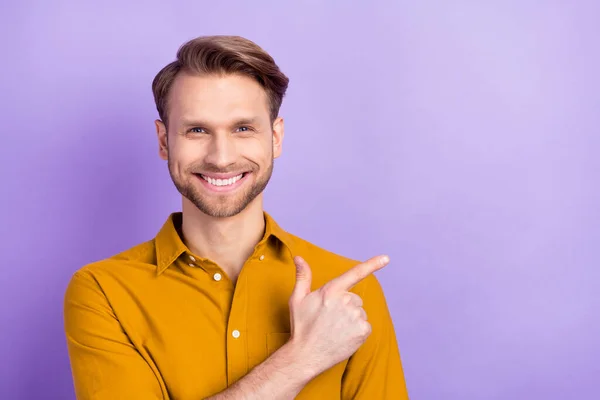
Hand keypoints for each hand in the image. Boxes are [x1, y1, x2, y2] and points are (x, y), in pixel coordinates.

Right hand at [286, 254, 389, 376]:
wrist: (306, 355)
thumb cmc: (301, 326)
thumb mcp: (298, 299)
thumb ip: (303, 276)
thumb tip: (299, 257)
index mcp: (331, 291)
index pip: (355, 273)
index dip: (373, 264)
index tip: (386, 258)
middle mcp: (346, 301)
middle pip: (354, 298)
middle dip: (345, 305)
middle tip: (329, 318)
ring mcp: (356, 316)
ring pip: (359, 312)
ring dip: (351, 318)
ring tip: (334, 329)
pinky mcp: (363, 331)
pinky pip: (365, 325)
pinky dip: (357, 330)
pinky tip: (343, 336)